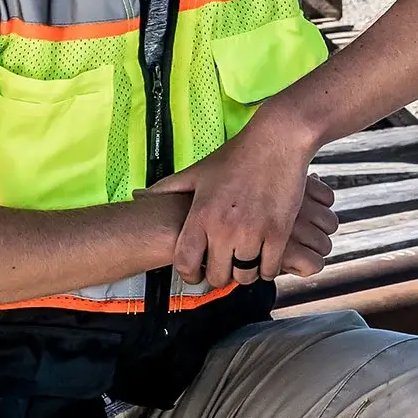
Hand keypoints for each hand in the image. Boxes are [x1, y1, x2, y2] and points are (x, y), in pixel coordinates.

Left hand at [145, 120, 333, 287]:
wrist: (277, 140)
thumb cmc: (237, 155)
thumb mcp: (198, 172)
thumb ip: (168, 189)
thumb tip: (139, 196)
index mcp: (201, 215)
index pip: (185, 263)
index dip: (189, 275)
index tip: (196, 274)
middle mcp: (224, 228)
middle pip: (217, 276)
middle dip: (219, 275)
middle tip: (224, 267)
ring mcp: (252, 233)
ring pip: (245, 276)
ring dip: (244, 273)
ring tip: (246, 261)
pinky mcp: (278, 234)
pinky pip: (270, 269)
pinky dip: (268, 267)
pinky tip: (265, 256)